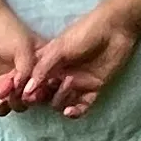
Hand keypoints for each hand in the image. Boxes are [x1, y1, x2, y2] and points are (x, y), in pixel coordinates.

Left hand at [0, 5, 42, 109]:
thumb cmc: (9, 31)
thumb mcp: (24, 48)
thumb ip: (26, 69)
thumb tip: (22, 91)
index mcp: (43, 66)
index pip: (50, 85)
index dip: (45, 91)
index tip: (37, 90)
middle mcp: (30, 77)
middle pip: (36, 98)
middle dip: (30, 100)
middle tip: (21, 94)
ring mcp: (13, 84)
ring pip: (19, 104)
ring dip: (15, 104)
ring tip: (6, 95)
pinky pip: (2, 105)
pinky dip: (1, 108)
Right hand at [32, 3, 140, 120]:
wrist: (115, 29)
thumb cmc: (84, 32)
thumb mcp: (59, 48)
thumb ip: (43, 68)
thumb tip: (27, 90)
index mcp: (49, 64)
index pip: (33, 82)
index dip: (28, 90)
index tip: (25, 94)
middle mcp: (61, 75)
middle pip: (45, 95)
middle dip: (41, 98)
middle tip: (40, 96)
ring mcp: (77, 83)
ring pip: (61, 102)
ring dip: (60, 98)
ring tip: (69, 82)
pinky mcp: (93, 88)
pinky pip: (82, 106)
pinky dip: (75, 112)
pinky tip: (70, 110)